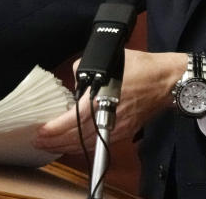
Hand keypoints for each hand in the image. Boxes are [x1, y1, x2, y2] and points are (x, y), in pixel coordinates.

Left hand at [32, 49, 187, 154]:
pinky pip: (100, 142)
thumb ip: (86, 68)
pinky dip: (84, 145)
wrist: (167, 80)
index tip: (40, 130)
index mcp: (103, 98)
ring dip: (67, 146)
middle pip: (77, 136)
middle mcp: (109, 116)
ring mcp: (118, 126)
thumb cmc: (142, 68)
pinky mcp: (125, 130)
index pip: (73, 119)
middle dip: (55, 141)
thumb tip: (77, 76)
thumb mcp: (109, 59)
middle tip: (38, 142)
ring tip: (50, 146)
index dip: (54, 128)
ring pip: (88, 143)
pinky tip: (74, 145)